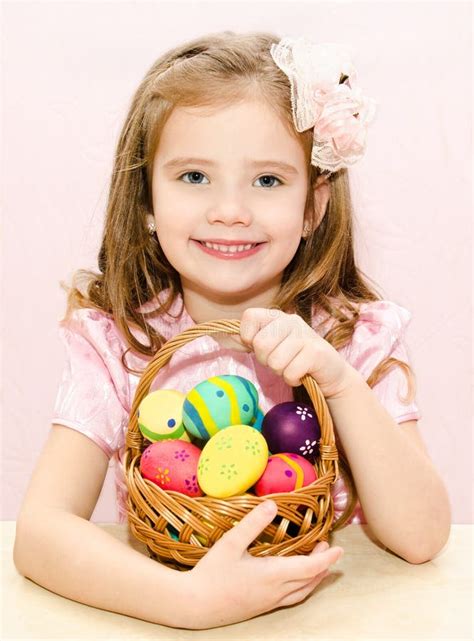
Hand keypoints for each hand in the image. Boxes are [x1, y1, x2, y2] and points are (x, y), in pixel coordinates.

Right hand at [182, 501, 343, 628]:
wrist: (194, 606)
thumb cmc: (212, 573)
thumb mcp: (231, 543)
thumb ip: (253, 523)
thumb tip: (273, 504)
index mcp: (273, 575)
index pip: (309, 567)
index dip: (326, 558)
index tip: (339, 549)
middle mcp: (276, 591)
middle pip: (309, 580)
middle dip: (323, 564)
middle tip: (328, 548)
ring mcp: (269, 601)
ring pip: (302, 592)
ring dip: (314, 577)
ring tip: (317, 563)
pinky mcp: (261, 607)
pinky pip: (291, 597)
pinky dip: (302, 586)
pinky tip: (293, 579)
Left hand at [234, 307, 353, 399]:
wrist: (329, 373)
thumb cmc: (294, 359)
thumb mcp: (270, 347)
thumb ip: (250, 340)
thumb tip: (224, 336)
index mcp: (276, 316)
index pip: (249, 317)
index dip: (249, 337)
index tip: (260, 348)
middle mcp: (290, 320)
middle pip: (260, 344)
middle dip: (266, 361)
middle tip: (280, 361)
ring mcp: (305, 334)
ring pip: (275, 361)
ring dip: (281, 371)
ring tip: (292, 367)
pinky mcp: (316, 352)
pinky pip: (290, 372)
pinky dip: (293, 379)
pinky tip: (302, 374)